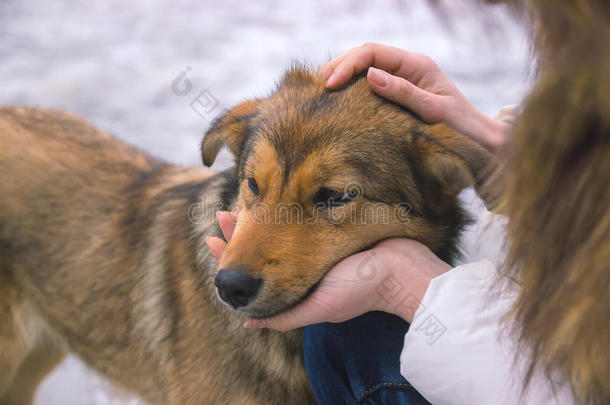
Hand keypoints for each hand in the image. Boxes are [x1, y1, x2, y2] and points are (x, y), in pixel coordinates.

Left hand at [205, 211, 451, 330]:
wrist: (401, 268)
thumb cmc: (360, 289)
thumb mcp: (318, 309)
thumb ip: (285, 316)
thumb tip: (247, 323)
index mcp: (297, 284)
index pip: (256, 272)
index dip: (231, 258)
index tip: (211, 241)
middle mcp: (305, 263)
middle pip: (266, 248)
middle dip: (242, 232)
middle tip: (221, 215)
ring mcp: (318, 244)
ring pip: (280, 229)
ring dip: (258, 217)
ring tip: (236, 204)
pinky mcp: (332, 229)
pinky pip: (302, 216)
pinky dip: (285, 208)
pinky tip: (275, 196)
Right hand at [319, 42, 509, 151]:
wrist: (478, 143)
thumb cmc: (460, 129)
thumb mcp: (434, 111)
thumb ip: (404, 93)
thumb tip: (371, 76)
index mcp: (416, 64)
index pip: (373, 53)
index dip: (348, 65)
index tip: (329, 85)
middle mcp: (408, 67)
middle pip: (365, 55)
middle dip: (339, 66)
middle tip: (317, 86)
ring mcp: (403, 79)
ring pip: (365, 67)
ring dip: (343, 74)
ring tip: (321, 90)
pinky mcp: (399, 93)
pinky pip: (370, 84)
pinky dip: (351, 88)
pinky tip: (338, 99)